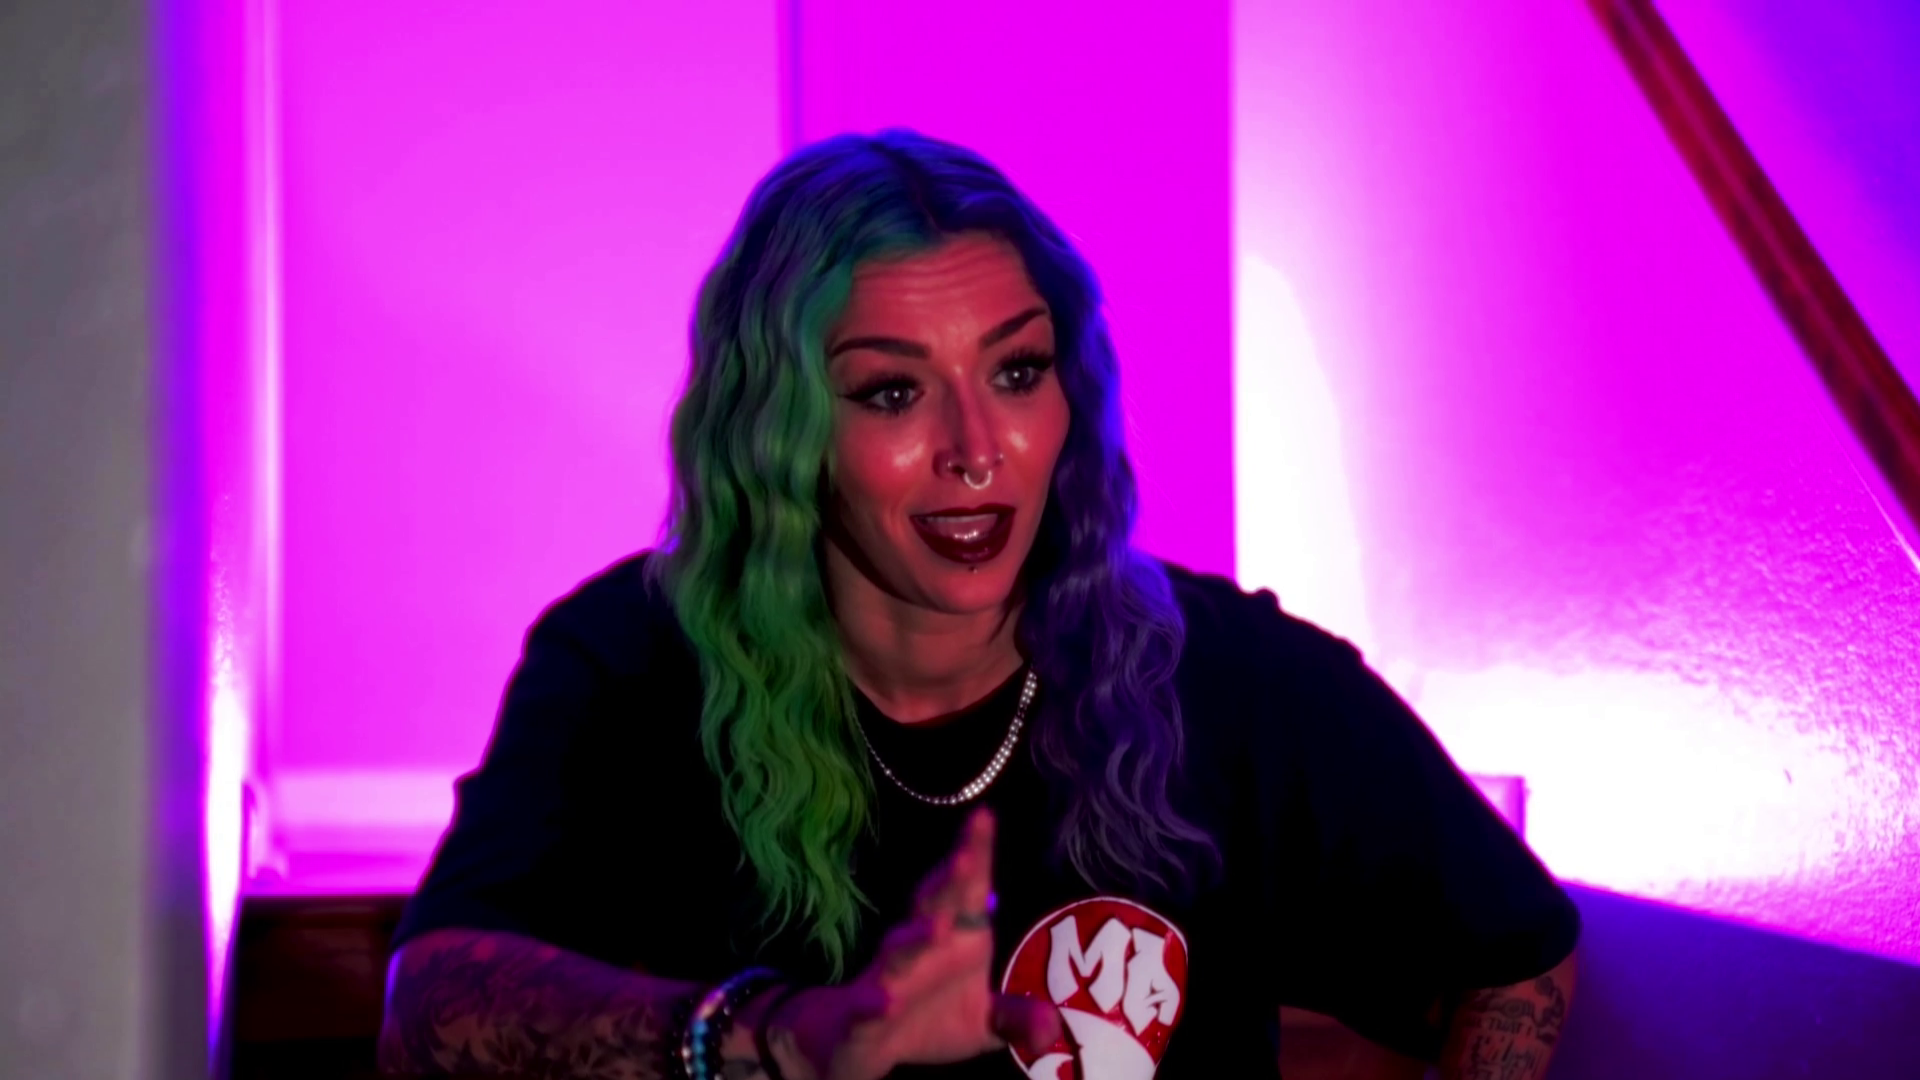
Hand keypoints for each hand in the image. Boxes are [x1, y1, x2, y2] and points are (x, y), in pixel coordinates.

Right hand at [756, 810, 1061, 1079]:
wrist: (855, 1046)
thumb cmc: (926, 1018)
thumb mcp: (980, 1023)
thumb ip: (1016, 1016)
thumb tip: (1053, 1023)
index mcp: (951, 941)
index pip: (965, 891)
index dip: (974, 854)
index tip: (984, 816)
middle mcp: (918, 951)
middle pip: (934, 909)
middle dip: (949, 883)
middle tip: (967, 857)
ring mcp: (886, 982)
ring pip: (899, 954)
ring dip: (916, 940)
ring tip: (938, 927)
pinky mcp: (861, 1020)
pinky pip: (866, 1010)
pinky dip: (872, 1005)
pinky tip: (884, 1002)